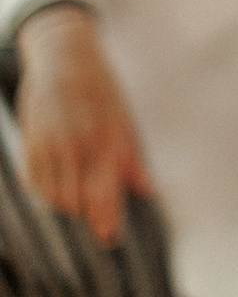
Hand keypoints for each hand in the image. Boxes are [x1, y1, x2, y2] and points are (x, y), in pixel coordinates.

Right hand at [14, 6, 150, 244]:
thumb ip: (133, 159)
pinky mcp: (31, 143)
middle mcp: (77, 143)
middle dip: (91, 214)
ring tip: (84, 201)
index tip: (109, 238)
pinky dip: (49, 194)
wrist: (65, 58)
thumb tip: (148, 191)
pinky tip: (62, 189)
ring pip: (55, 195)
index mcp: (107, 137)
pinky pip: (36, 183)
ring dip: (70, 205)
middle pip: (79, 199)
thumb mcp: (125, 119)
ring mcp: (50, 144)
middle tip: (102, 220)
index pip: (105, 189)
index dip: (106, 218)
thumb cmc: (103, 92)